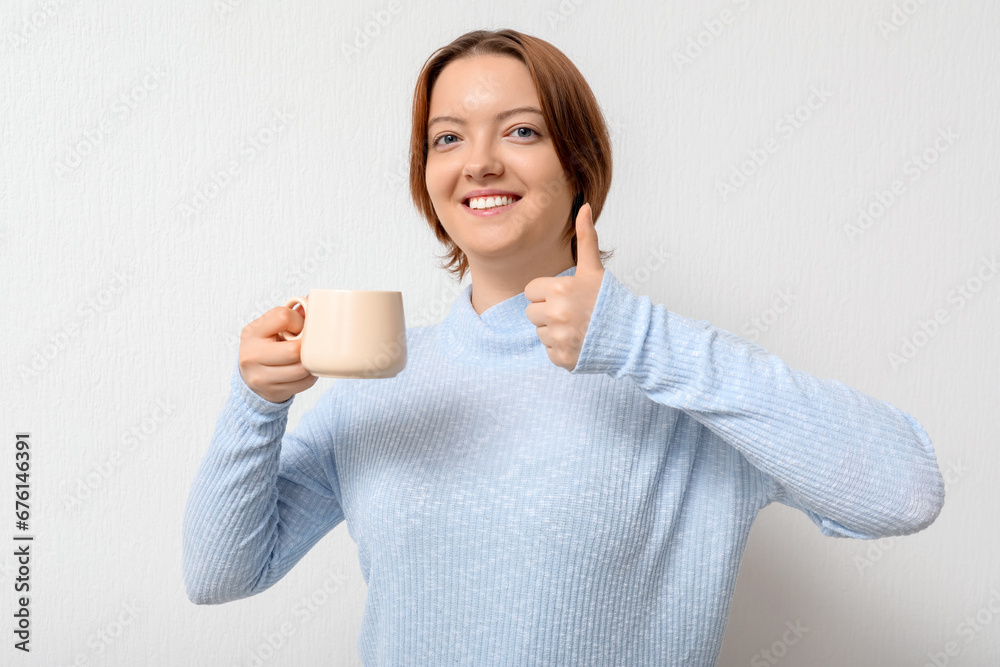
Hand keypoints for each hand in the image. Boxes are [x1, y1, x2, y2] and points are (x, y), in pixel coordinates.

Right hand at [238, 301, 317, 402]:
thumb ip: (291, 314)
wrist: (251, 379)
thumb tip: (315, 300)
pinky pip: (304, 383)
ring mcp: (261, 377)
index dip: (298, 321)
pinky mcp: (273, 392)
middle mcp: (252, 355)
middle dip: (308, 346)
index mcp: (252, 333)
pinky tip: (307, 369)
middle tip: (310, 343)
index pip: (282, 317)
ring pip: (301, 369)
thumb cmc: (266, 347)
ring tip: (310, 356)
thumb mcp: (270, 328)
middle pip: (294, 350)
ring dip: (311, 362)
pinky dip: (311, 375)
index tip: (299, 327)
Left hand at [525, 202, 604, 370]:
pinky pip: (548, 351)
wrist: (632, 336)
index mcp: (559, 290)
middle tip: (572, 312)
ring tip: (577, 326)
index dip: (547, 293)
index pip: (531, 291)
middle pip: (531, 313)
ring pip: (539, 332)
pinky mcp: (561, 358)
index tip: (566, 295)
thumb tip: (583, 206)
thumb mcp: (594, 269)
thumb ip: (585, 237)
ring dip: (554, 330)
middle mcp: (556, 314)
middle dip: (548, 312)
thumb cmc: (611, 301)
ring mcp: (558, 338)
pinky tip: (579, 341)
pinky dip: (561, 348)